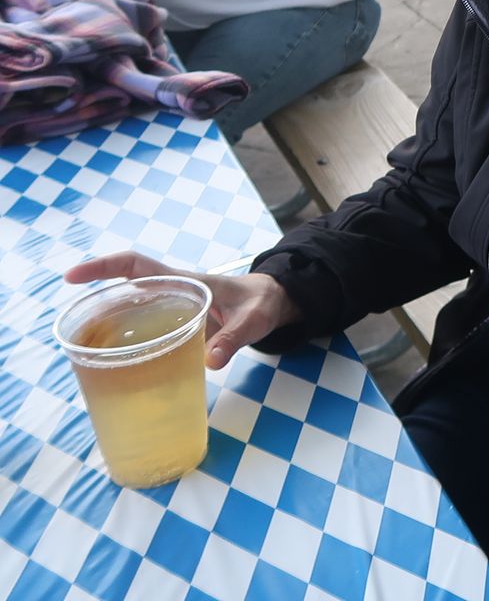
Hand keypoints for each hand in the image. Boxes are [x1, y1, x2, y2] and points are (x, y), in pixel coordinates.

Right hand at [64, 251, 302, 369]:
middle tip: (70, 330)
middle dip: (92, 305)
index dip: (103, 267)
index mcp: (184, 283)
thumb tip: (210, 362)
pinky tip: (114, 367)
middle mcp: (170, 294)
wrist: (273, 304)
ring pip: (127, 313)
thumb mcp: (252, 320)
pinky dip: (124, 344)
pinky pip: (142, 331)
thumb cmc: (261, 303)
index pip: (136, 266)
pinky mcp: (175, 327)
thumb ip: (235, 338)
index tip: (72, 276)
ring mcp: (170, 311)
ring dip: (104, 327)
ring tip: (82, 352)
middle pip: (120, 292)